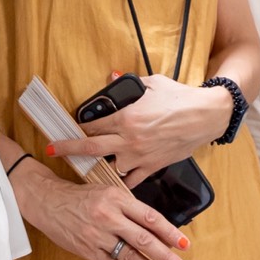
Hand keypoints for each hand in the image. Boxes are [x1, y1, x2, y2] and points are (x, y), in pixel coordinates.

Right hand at [14, 164, 188, 259]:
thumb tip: (157, 227)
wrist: (48, 201)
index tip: (184, 244)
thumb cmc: (83, 196)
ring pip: (130, 255)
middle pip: (144, 239)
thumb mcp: (109, 192)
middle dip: (166, 256)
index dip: (170, 232)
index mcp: (117, 199)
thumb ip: (130, 208)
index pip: (151, 218)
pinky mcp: (87, 250)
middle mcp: (109, 217)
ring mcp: (97, 235)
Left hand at [55, 74, 230, 184]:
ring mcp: (140, 155)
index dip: (78, 126)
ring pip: (109, 168)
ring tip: (86, 168)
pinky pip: (131, 181)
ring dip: (97, 167)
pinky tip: (113, 182)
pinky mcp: (153, 165)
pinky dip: (121, 183)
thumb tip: (111, 77)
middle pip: (91, 148)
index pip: (93, 124)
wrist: (206, 115)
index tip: (69, 127)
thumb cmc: (180, 97)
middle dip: (68, 149)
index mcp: (127, 117)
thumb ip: (129, 83)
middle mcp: (130, 139)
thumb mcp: (152, 83)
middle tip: (52, 150)